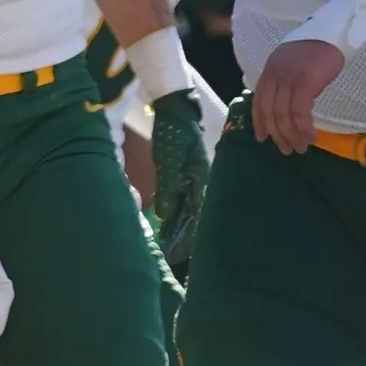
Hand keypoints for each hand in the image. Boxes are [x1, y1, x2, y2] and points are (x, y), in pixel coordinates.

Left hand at [148, 90, 209, 264]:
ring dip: (177, 223)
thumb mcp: (168, 159)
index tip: (181, 255)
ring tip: (168, 243)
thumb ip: (167, 186)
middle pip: (191, 213)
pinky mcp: (181, 172)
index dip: (188, 235)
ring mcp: (190, 176)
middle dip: (183, 234)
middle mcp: (198, 181)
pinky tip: (166, 219)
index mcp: (200, 180)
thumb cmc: (173, 132)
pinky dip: (173, 209)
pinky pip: (178, 195)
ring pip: (185, 206)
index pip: (195, 215)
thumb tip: (164, 216)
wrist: (173, 109)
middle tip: (173, 256)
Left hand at [253, 40, 344, 154]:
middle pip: (270, 112)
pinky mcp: (305, 83)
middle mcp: (274, 76)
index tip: (263, 139)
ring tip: (300, 147)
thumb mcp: (289, 66)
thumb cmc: (313, 52)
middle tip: (287, 150)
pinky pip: (300, 112)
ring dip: (291, 135)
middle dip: (277, 135)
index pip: (258, 102)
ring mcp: (289, 79)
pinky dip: (303, 128)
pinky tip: (310, 136)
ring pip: (284, 115)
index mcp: (269, 72)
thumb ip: (282, 84)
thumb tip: (281, 110)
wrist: (331, 35)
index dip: (259, 123)